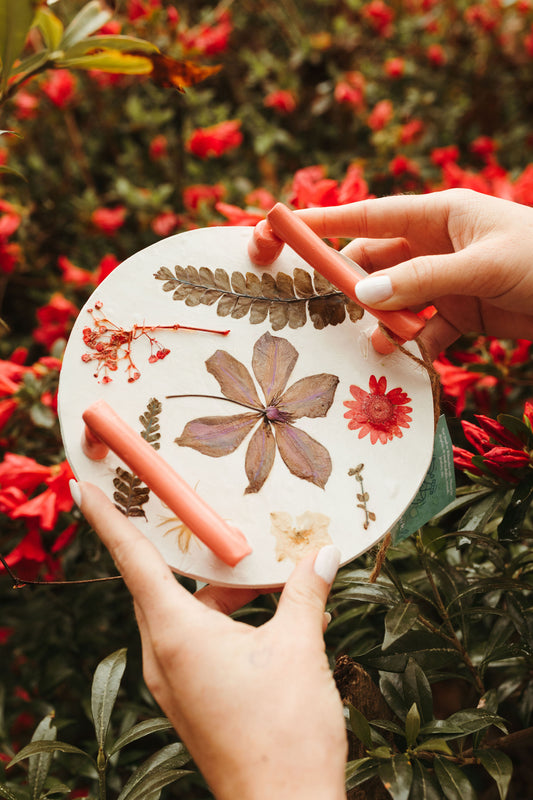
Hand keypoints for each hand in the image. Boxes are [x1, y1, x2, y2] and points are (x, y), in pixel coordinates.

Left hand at [73, 481, 346, 799]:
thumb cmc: (286, 731)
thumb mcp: (301, 648)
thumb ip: (305, 594)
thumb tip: (321, 553)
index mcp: (178, 634)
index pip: (133, 560)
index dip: (108, 520)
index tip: (84, 489)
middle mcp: (166, 656)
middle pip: (161, 584)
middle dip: (187, 551)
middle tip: (202, 516)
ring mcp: (177, 683)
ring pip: (186, 614)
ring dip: (222, 592)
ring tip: (267, 578)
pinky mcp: (194, 702)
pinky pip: (199, 643)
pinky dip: (227, 622)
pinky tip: (275, 619)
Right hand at [296, 188, 532, 357]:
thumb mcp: (482, 266)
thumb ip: (422, 280)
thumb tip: (363, 295)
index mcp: (440, 216)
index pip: (371, 215)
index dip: (326, 222)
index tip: (285, 226)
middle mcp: (435, 248)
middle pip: (376, 265)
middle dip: (353, 288)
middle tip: (327, 312)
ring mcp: (445, 283)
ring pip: (395, 303)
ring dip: (384, 324)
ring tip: (378, 345)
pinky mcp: (458, 316)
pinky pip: (423, 333)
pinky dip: (413, 348)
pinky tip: (408, 363)